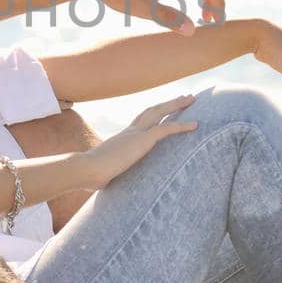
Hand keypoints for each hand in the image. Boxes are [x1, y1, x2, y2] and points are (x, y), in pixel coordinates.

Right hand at [78, 94, 198, 187]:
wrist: (86, 169)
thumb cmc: (90, 174)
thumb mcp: (103, 173)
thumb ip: (107, 175)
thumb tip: (102, 184)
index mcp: (122, 139)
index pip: (140, 122)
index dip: (153, 115)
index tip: (163, 111)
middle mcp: (130, 132)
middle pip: (152, 111)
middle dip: (168, 104)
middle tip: (183, 97)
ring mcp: (136, 134)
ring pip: (159, 112)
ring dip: (176, 105)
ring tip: (191, 99)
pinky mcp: (142, 140)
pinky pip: (166, 129)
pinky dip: (182, 125)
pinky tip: (195, 125)